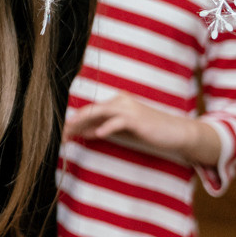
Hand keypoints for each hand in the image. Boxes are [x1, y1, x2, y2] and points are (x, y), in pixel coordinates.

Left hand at [63, 94, 220, 165]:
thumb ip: (103, 128)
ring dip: (84, 121)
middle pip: (91, 110)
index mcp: (115, 103)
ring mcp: (128, 108)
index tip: (61, 132)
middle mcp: (120, 102)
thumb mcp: (123, 131)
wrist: (176, 132)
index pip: (90, 111)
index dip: (74, 121)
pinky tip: (98, 134)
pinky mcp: (137, 119)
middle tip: (59, 131)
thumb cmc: (148, 131)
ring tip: (70, 128)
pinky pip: (119, 122)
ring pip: (101, 112)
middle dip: (74, 121)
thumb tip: (84, 132)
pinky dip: (108, 127)